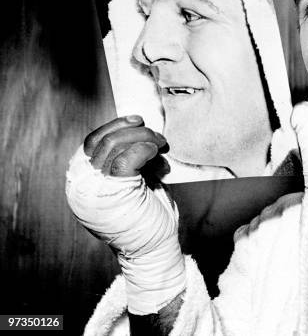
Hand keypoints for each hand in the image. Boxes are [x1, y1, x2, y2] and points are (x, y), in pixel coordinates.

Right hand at [66, 116, 184, 314]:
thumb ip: (126, 160)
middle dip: (136, 131)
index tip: (138, 121)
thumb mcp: (132, 181)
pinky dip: (144, 149)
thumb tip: (139, 130)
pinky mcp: (111, 193)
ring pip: (115, 145)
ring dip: (144, 138)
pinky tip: (156, 155)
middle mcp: (81, 184)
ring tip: (161, 147)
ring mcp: (93, 189)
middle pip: (104, 140)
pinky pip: (125, 158)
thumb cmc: (145, 215)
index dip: (115, 126)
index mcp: (83, 180)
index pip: (92, 142)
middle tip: (159, 138)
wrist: (152, 250)